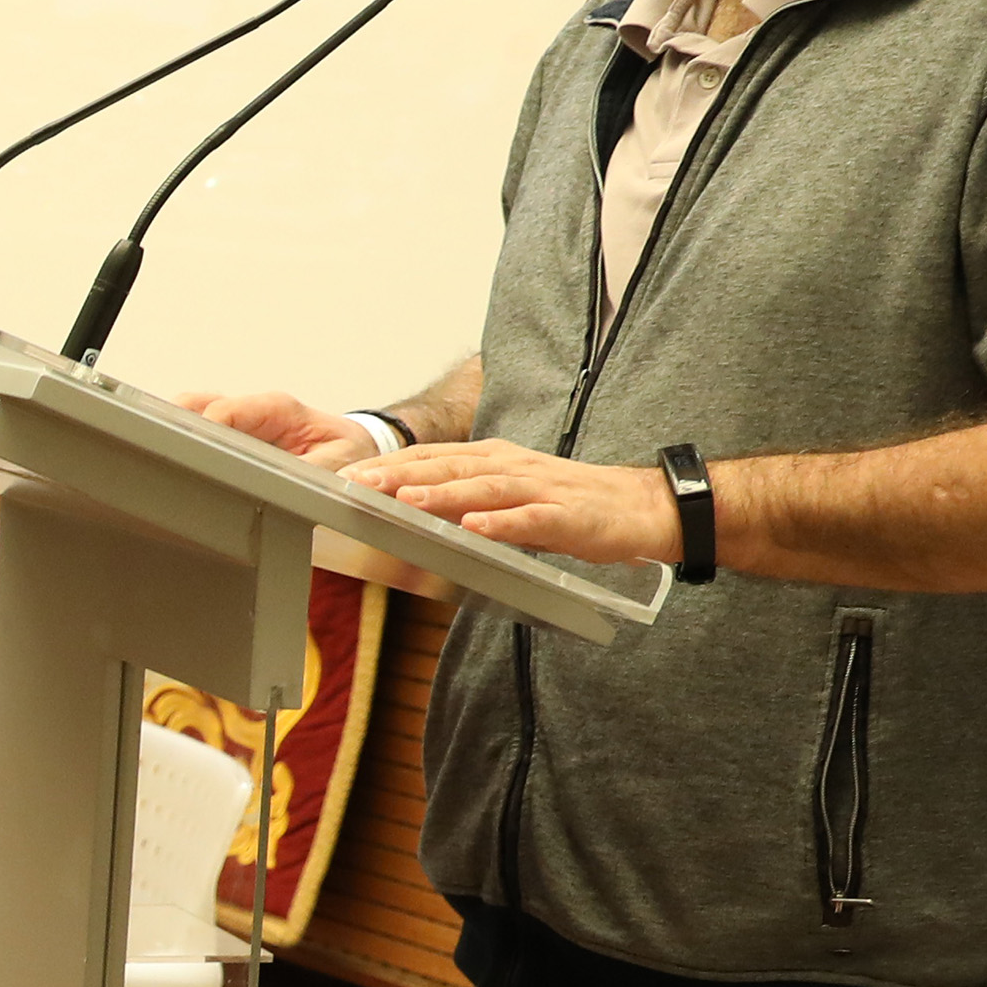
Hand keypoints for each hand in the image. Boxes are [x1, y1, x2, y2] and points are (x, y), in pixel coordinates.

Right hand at [182, 391, 380, 470]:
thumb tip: (292, 480)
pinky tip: (178, 462)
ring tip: (164, 460)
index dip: (203, 429)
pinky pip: (199, 428)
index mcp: (278, 409)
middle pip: (197, 404)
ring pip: (192, 412)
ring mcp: (241, 420)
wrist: (356, 447)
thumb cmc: (350, 451)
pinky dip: (185, 440)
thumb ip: (316, 468)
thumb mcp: (342, 460)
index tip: (190, 453)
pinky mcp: (236, 434)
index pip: (225, 410)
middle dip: (176, 425)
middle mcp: (254, 410)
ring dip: (177, 432)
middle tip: (164, 454)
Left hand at [347, 438, 683, 564]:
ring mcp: (539, 490)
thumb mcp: (509, 492)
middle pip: (450, 468)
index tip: (350, 475)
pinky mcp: (565, 517)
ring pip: (483, 489)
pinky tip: (475, 528)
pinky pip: (529, 520)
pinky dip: (501, 524)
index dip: (392, 465)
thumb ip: (465, 496)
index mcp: (494, 459)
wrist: (637, 506)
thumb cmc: (567, 501)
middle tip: (359, 483)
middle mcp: (511, 467)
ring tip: (406, 500)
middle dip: (402, 475)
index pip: (435, 457)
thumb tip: (411, 506)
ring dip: (443, 494)